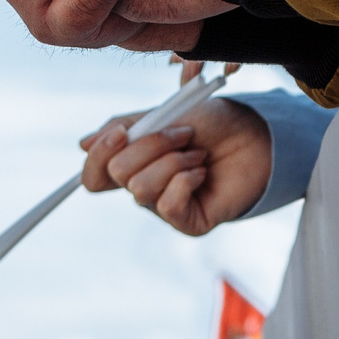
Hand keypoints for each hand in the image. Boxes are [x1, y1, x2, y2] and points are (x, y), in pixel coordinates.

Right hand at [78, 97, 273, 236]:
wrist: (256, 134)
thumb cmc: (213, 123)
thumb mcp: (163, 115)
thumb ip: (125, 128)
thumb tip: (82, 144)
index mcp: (133, 164)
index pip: (94, 176)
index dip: (98, 155)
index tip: (122, 130)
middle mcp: (144, 189)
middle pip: (115, 175)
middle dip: (150, 145)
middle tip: (182, 133)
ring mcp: (165, 208)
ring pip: (140, 188)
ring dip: (173, 161)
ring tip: (197, 154)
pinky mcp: (188, 223)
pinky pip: (167, 204)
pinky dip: (186, 179)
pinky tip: (203, 173)